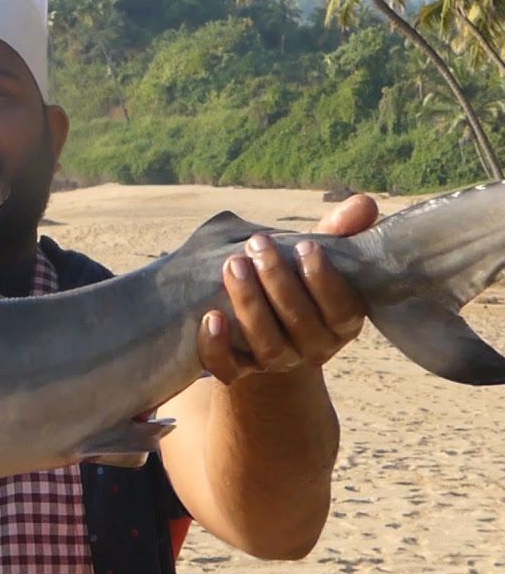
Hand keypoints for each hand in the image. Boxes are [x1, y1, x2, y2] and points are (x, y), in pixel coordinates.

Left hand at [198, 194, 378, 383]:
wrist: (270, 330)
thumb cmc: (299, 283)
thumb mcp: (318, 259)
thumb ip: (339, 234)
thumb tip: (363, 202)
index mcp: (341, 322)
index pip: (341, 309)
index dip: (324, 280)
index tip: (305, 244)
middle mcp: (313, 348)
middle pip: (300, 323)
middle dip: (278, 282)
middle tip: (257, 243)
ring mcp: (277, 362)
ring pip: (267, 345)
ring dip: (250, 305)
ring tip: (233, 265)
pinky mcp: (241, 371)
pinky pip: (229, 369)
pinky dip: (216, 346)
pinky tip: (210, 317)